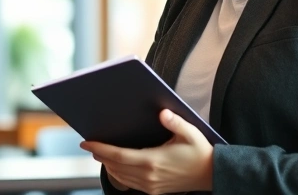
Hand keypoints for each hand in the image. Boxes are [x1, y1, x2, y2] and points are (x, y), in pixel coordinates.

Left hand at [81, 109, 213, 194]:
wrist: (211, 174)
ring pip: (120, 176)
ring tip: (100, 153)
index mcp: (153, 160)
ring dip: (107, 165)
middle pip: (114, 166)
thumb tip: (162, 112)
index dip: (100, 148)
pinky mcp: (154, 191)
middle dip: (100, 155)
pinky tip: (115, 165)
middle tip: (90, 145)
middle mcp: (148, 176)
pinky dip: (118, 174)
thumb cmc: (199, 150)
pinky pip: (129, 183)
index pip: (118, 155)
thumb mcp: (190, 132)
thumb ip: (175, 122)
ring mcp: (150, 186)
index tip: (86, 142)